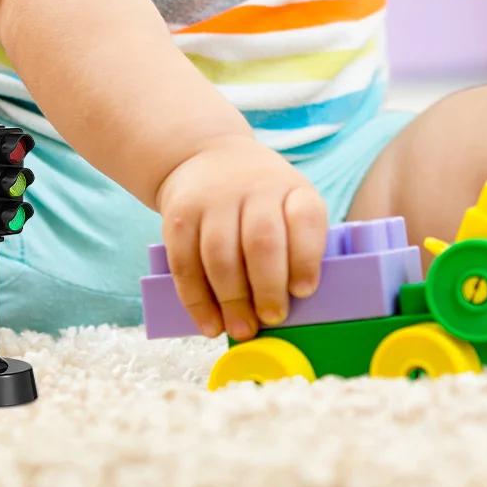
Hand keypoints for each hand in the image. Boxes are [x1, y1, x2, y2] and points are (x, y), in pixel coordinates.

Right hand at [154, 134, 327, 341]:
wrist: (205, 157)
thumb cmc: (259, 200)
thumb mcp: (288, 203)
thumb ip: (296, 245)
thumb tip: (294, 307)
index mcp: (291, 189)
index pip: (305, 217)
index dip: (306, 258)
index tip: (304, 292)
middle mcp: (253, 188)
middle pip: (261, 241)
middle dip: (268, 288)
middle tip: (271, 319)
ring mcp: (213, 200)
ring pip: (220, 256)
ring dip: (232, 301)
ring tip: (242, 329)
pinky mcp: (180, 216)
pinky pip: (185, 264)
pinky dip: (197, 302)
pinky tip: (210, 324)